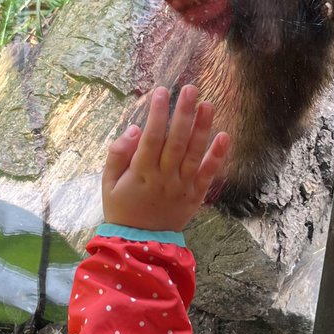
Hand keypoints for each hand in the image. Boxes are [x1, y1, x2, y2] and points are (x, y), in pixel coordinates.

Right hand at [101, 85, 229, 232]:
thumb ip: (118, 154)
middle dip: (183, 113)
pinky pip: (208, 174)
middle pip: (176, 141)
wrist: (139, 245)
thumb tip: (134, 128)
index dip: (157, 114)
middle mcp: (164, 178)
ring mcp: (182, 187)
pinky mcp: (195, 196)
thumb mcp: (108, 183)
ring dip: (202, 128)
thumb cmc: (121, 209)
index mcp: (141, 173)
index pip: (151, 137)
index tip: (160, 91)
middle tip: (190, 88)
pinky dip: (218, 156)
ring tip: (207, 104)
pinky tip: (225, 136)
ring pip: (194, 154)